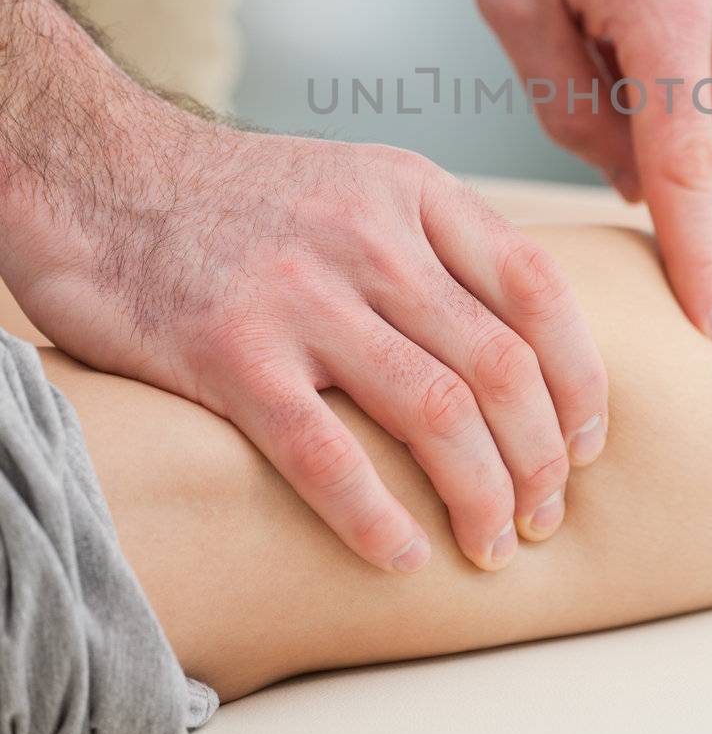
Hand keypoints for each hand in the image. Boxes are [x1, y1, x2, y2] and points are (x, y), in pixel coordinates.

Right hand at [6, 101, 607, 572]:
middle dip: (541, 458)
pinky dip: (377, 517)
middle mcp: (371, 236)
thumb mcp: (355, 185)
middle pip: (501, 363)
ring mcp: (303, 292)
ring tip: (492, 546)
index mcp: (413, 193)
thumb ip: (432, 246)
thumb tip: (516, 343)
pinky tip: (403, 556)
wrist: (102, 177)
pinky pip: (328, 453)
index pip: (536, 290)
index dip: (579, 379)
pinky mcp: (233, 351)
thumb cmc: (237, 199)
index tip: (588, 445)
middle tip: (545, 517)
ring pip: (437, 411)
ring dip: (483, 494)